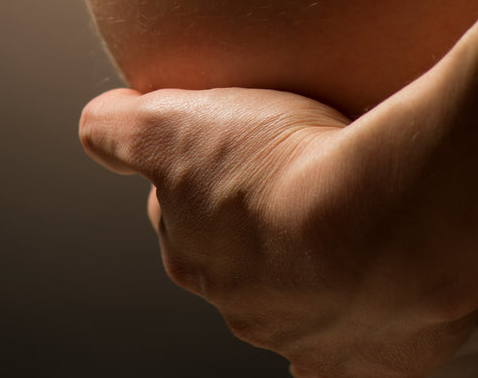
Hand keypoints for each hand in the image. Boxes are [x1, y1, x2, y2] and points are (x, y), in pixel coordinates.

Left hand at [79, 85, 477, 377]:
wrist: (381, 223)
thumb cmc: (279, 168)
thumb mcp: (172, 122)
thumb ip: (123, 127)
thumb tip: (96, 125)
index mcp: (195, 255)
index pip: (180, 213)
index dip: (199, 171)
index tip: (227, 142)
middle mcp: (245, 307)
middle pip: (239, 260)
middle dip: (254, 224)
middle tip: (290, 174)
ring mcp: (311, 337)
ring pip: (300, 304)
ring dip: (312, 267)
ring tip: (344, 220)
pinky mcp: (378, 358)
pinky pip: (359, 356)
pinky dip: (360, 336)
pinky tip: (372, 309)